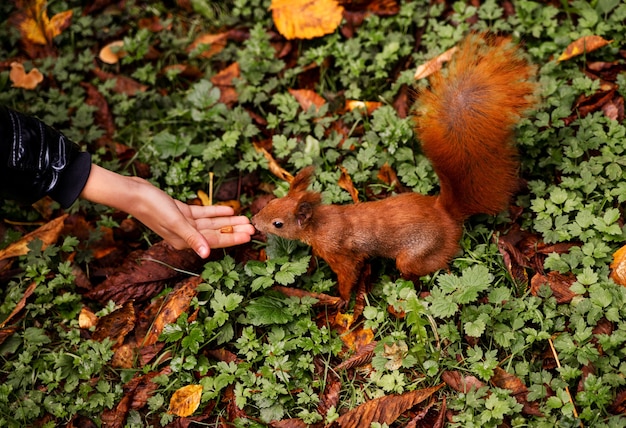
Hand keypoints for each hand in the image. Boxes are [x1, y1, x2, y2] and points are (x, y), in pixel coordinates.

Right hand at [80, 165, 254, 256]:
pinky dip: (215, 211)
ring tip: (245, 218)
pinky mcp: (181, 211)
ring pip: (211, 223)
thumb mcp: (175, 221)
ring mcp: (183, 223)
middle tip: (253, 227)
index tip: (249, 236)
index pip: (214, 241)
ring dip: (227, 220)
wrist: (134, 193)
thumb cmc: (152, 207)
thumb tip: (206, 254)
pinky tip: (228, 208)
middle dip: (234, 230)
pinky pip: (203, 213)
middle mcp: (185, 234)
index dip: (232, 238)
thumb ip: (192, 238)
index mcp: (184, 240)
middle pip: (215, 233)